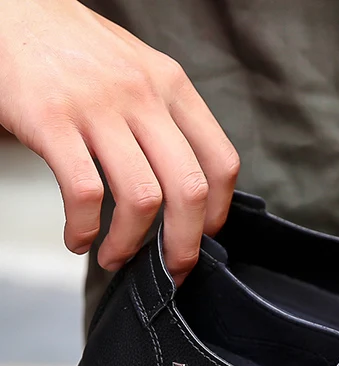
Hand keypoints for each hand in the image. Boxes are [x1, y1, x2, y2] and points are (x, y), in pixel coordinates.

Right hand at [0, 0, 239, 281]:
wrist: (11, 7)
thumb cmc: (75, 50)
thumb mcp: (139, 72)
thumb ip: (167, 121)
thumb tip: (186, 191)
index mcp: (173, 87)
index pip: (220, 162)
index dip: (218, 212)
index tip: (205, 237)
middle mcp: (143, 96)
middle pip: (189, 190)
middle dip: (184, 245)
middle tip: (172, 269)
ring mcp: (97, 107)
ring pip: (142, 199)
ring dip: (130, 245)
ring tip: (115, 258)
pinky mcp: (51, 120)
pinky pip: (85, 194)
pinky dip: (84, 229)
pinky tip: (78, 238)